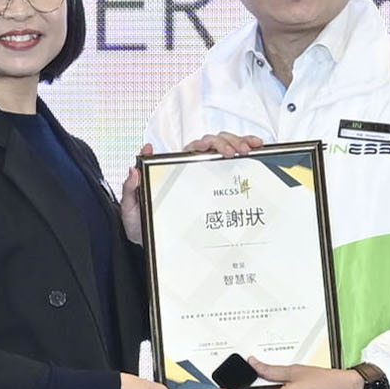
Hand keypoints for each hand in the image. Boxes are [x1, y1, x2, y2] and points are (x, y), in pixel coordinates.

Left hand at [118, 130, 263, 225]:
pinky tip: (258, 154)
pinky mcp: (217, 188)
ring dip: (240, 144)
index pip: (192, 148)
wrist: (156, 246)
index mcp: (174, 169)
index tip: (210, 147)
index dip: (204, 142)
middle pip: (213, 144)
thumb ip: (131, 190)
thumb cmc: (145, 226)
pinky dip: (246, 157)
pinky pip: (234, 169)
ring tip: (250, 151)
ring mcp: (206, 176)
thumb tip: (134, 169)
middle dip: (227, 143)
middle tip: (238, 153)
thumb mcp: (133, 211)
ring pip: (225, 150)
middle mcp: (191, 168)